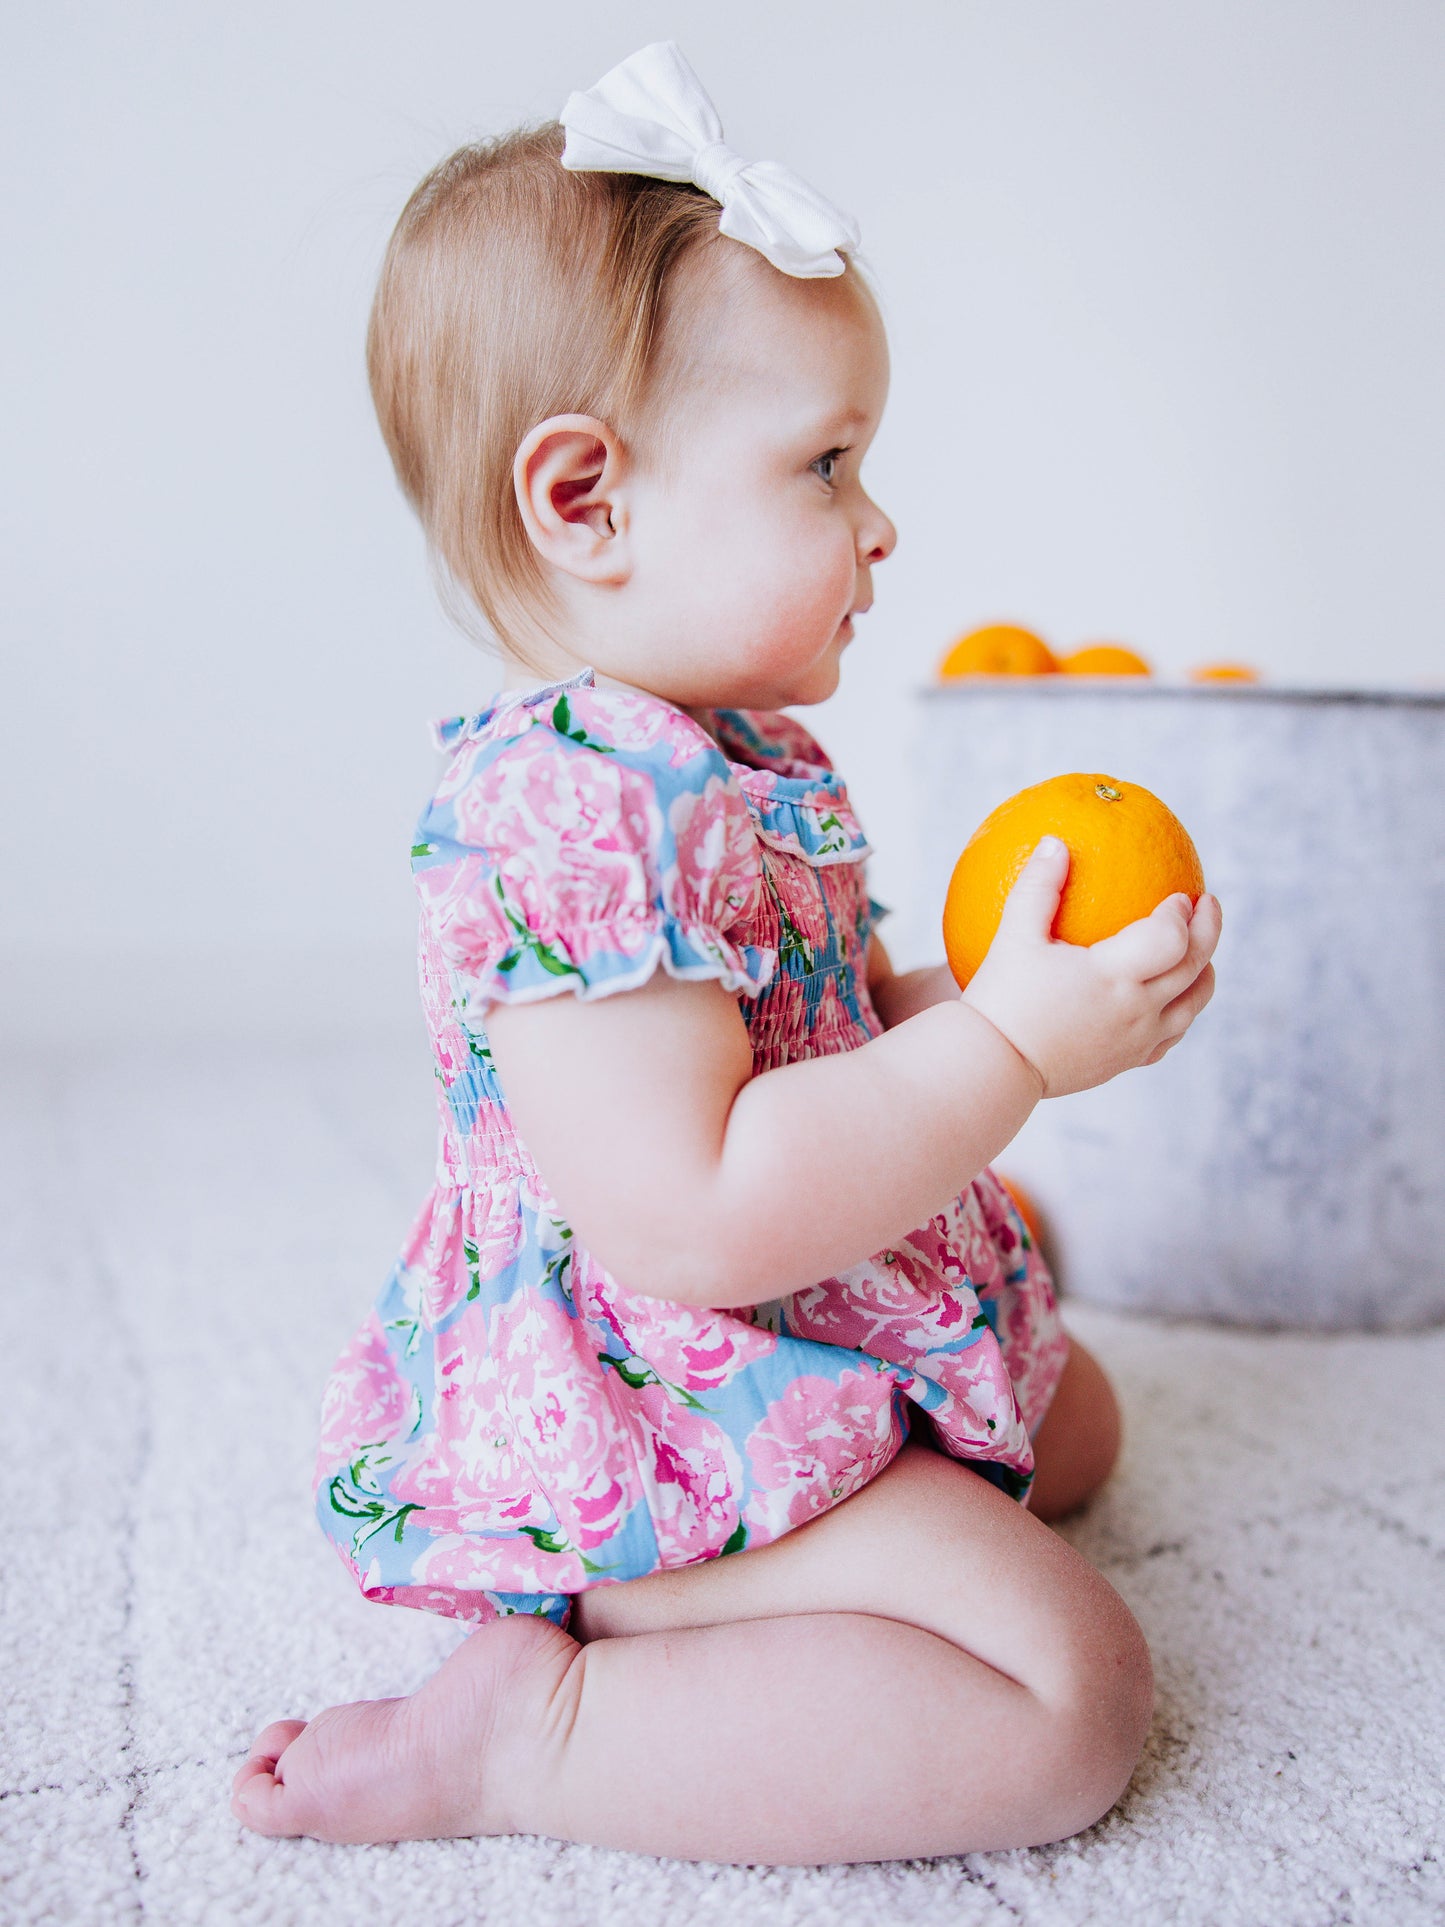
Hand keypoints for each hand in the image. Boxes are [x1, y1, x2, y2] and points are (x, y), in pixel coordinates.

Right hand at [961, 836, 1221, 1097]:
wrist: (994, 1067)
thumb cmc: (1001, 999)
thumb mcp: (1014, 936)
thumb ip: (1038, 886)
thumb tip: (1055, 842)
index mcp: (1113, 976)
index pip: (1171, 938)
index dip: (1181, 914)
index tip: (1178, 895)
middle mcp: (1136, 1010)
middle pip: (1195, 967)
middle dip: (1208, 931)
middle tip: (1207, 904)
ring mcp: (1136, 1040)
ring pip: (1193, 1005)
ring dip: (1204, 972)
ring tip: (1200, 950)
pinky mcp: (1128, 1061)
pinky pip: (1171, 1035)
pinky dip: (1182, 1010)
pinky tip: (1172, 996)